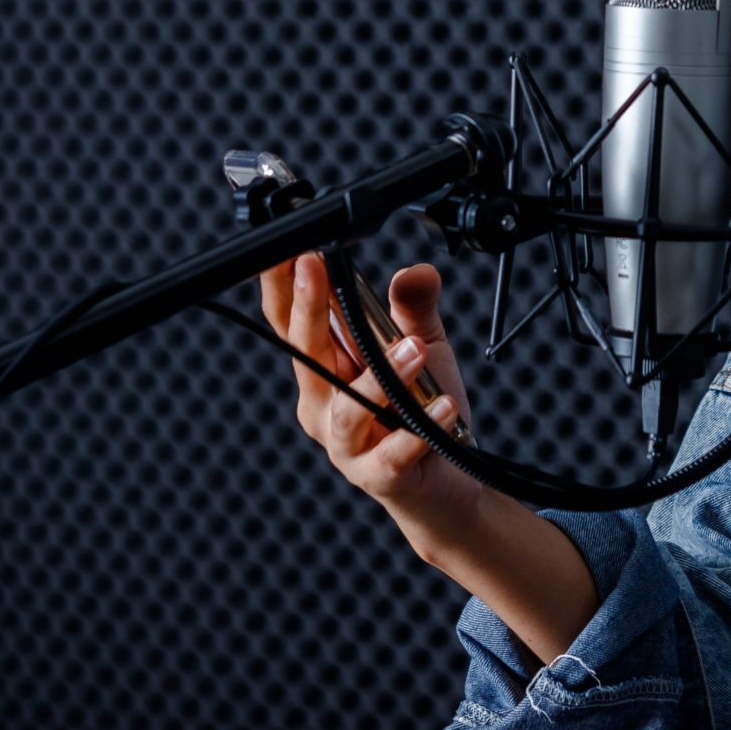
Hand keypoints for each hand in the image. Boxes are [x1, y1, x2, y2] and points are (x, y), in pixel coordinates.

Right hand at [257, 249, 486, 556]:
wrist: (446, 484)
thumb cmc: (421, 413)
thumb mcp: (423, 347)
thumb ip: (413, 309)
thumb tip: (415, 269)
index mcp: (325, 370)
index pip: (292, 322)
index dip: (284, 284)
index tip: (288, 246)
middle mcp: (324, 405)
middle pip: (304, 353)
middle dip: (306, 306)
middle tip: (315, 265)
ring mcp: (346, 445)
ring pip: (347, 408)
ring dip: (379, 376)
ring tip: (414, 348)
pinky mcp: (378, 476)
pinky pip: (392, 453)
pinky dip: (418, 431)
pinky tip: (443, 407)